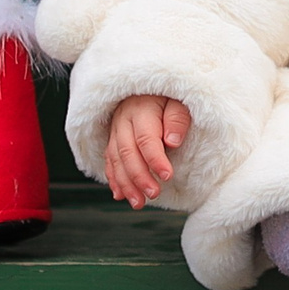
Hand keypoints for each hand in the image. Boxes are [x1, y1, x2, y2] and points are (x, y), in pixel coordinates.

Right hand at [104, 93, 190, 207]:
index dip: (156, 159)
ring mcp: (114, 130)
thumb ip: (177, 119)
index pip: (146, 138)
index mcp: (141, 109)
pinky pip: (109, 161)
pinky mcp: (111, 138)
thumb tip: (172, 141)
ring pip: (116, 160)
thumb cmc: (168, 96)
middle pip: (127, 152)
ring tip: (138, 203)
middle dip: (139, 177)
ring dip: (126, 184)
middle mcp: (123, 120)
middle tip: (154, 194)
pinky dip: (114, 179)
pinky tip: (120, 195)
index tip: (167, 176)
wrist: (147, 86)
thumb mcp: (179, 101)